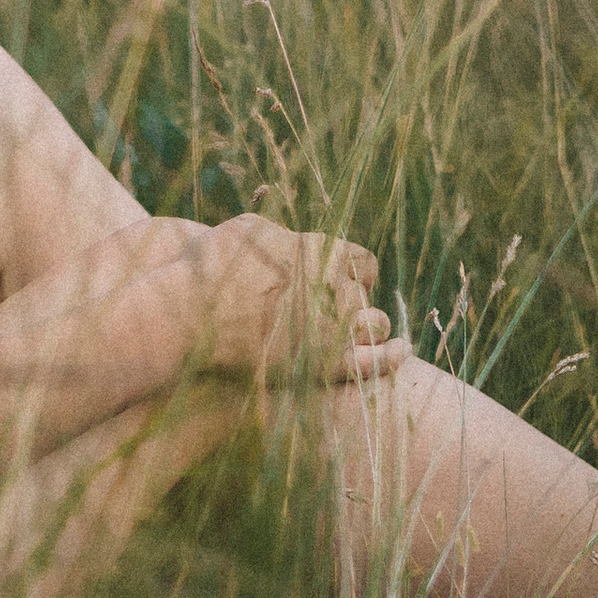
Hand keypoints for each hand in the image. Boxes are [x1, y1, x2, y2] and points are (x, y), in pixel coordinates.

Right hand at [198, 217, 404, 385]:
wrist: (193, 317)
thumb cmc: (213, 269)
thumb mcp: (251, 231)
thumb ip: (284, 236)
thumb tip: (293, 239)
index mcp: (322, 252)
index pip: (363, 260)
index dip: (356, 272)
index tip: (344, 280)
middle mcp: (337, 288)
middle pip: (366, 294)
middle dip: (354, 301)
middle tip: (330, 311)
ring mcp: (335, 328)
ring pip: (376, 325)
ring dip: (369, 326)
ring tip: (353, 332)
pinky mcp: (326, 366)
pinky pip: (374, 364)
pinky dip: (392, 357)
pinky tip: (404, 353)